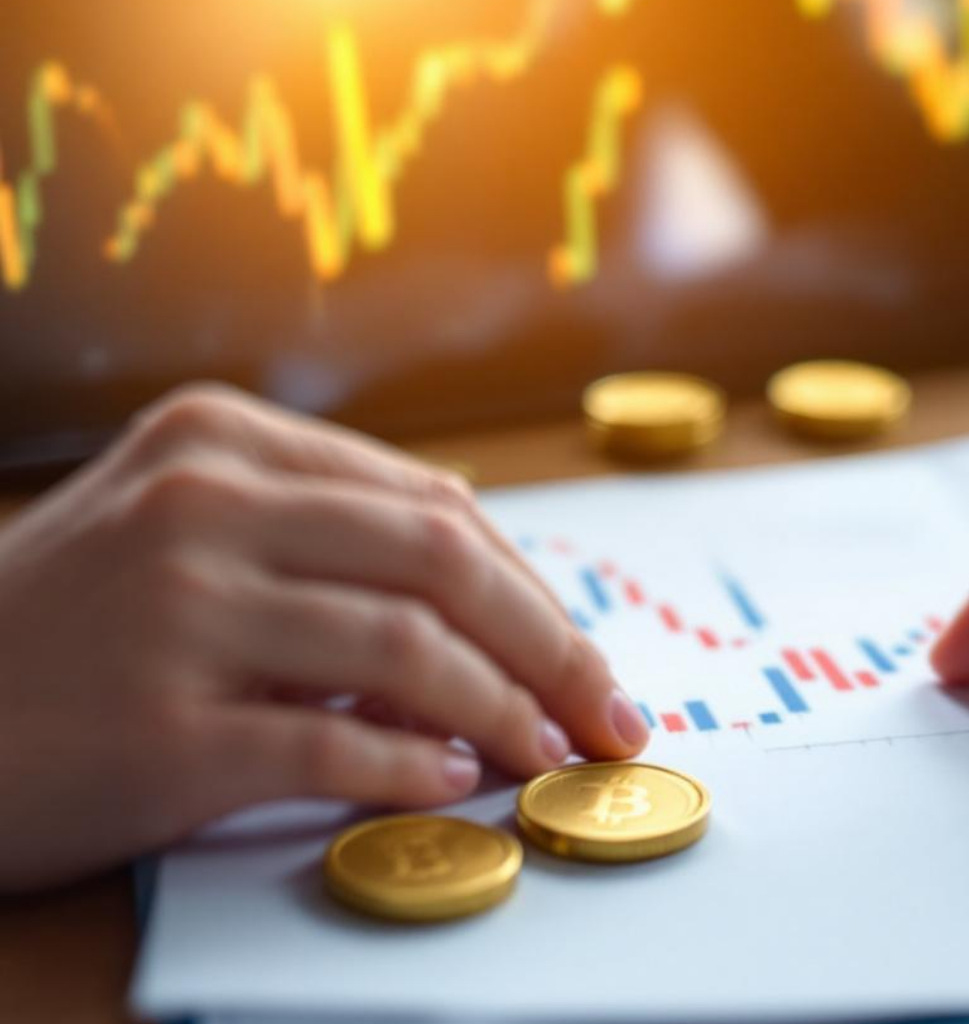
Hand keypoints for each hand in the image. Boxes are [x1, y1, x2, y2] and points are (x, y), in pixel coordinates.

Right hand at [0, 385, 648, 890]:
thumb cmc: (66, 630)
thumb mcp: (184, 534)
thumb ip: (324, 543)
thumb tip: (488, 606)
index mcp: (224, 440)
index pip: (434, 506)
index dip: (531, 586)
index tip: (582, 652)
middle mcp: (204, 505)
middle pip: (446, 563)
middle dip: (553, 645)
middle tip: (609, 713)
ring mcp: (180, 612)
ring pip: (409, 653)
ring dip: (505, 713)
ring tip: (545, 754)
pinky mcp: (161, 728)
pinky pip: (332, 748)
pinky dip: (413, 770)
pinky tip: (454, 783)